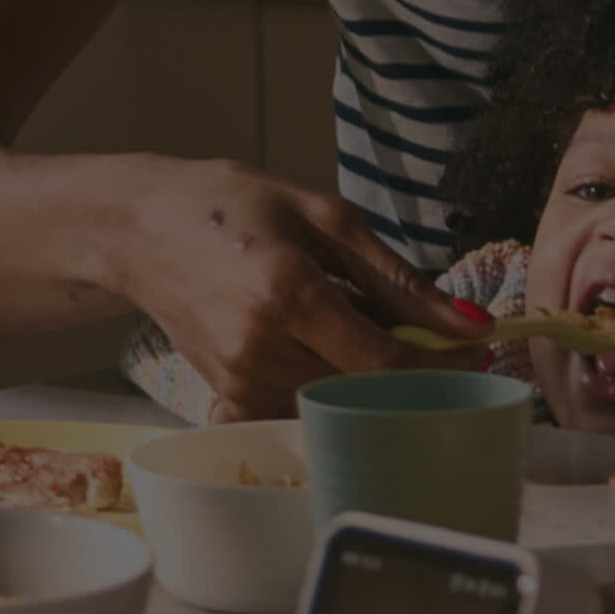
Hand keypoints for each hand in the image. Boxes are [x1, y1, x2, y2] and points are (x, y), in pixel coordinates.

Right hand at [108, 158, 485, 419]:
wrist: (139, 228)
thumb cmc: (232, 207)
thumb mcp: (325, 218)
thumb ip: (398, 278)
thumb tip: (467, 324)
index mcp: (289, 292)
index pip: (386, 361)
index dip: (439, 364)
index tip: (475, 349)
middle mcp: (260, 347)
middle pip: (366, 390)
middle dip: (410, 369)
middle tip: (430, 335)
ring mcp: (239, 380)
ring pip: (338, 404)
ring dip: (368, 375)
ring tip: (359, 322)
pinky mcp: (227, 396)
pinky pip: (301, 407)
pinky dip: (327, 383)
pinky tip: (322, 343)